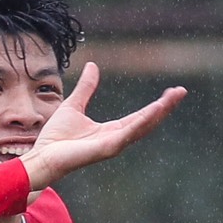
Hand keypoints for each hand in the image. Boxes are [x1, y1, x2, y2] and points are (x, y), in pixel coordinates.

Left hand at [20, 64, 186, 190]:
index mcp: (111, 130)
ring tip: (172, 98)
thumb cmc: (55, 137)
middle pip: (147, 121)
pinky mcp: (106, 149)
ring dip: (158, 113)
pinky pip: (128, 134)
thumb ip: (86, 88)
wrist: (41, 156)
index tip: (171, 92)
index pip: (140, 116)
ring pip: (142, 128)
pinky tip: (154, 111)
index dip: (155, 105)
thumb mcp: (74, 105)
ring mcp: (113, 145)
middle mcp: (116, 138)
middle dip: (165, 107)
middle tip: (181, 92)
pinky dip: (142, 122)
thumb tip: (93, 66)